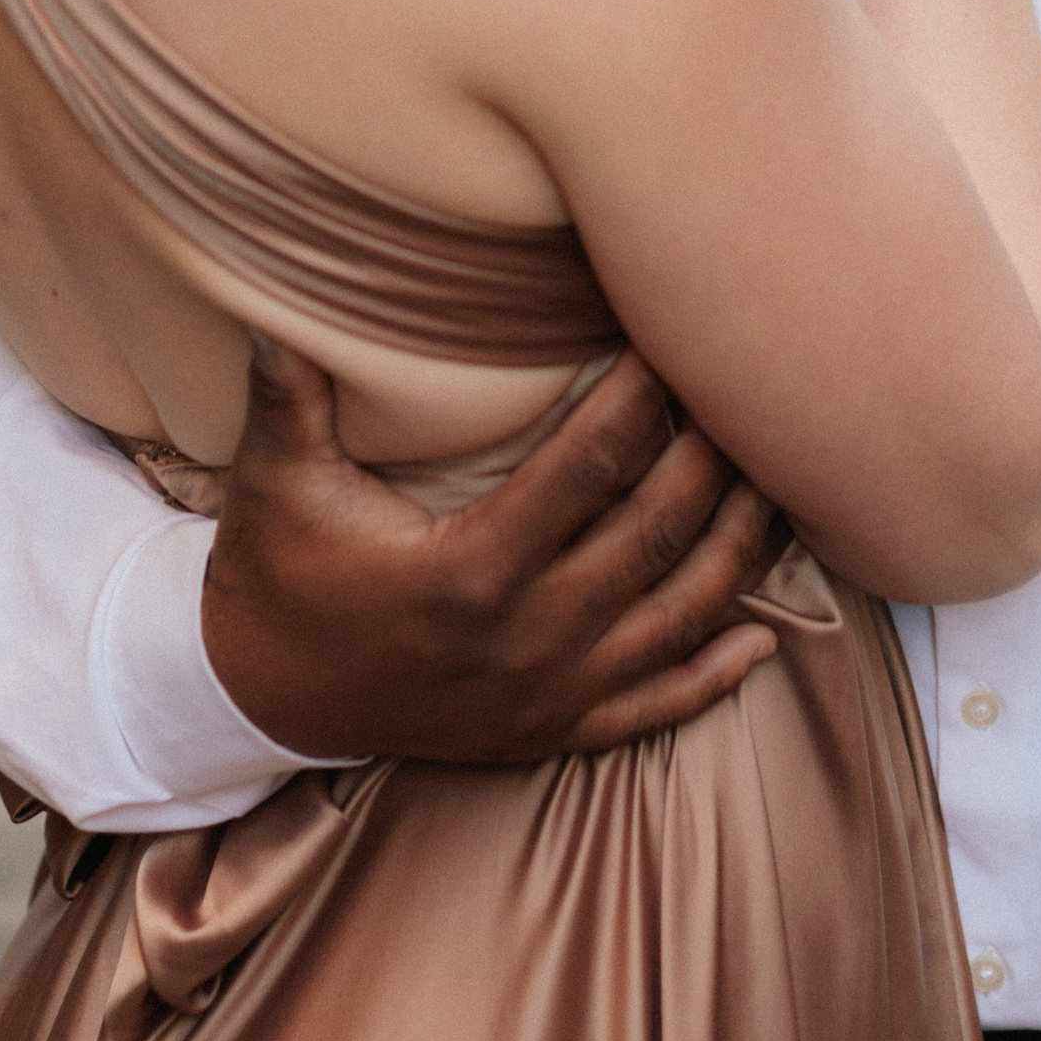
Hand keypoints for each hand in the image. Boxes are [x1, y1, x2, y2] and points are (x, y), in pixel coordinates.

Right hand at [198, 337, 783, 763]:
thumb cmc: (277, 577)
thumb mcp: (275, 483)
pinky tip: (761, 638)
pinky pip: (656, 709)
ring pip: (679, 618)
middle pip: (657, 535)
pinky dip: (714, 675)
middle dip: (715, 459)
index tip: (671, 338)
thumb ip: (290, 395)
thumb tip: (274, 308)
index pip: (592, 468)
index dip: (644, 399)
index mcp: (471, 570)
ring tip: (781, 483)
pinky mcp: (550, 732)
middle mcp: (526, 640)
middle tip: (751, 391)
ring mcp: (547, 696)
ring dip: (740, 551)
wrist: (259, 701)